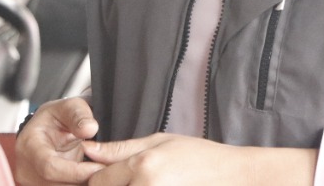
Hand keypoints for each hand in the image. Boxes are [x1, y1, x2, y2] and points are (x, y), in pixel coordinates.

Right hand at [14, 97, 103, 185]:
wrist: (48, 131)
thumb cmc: (57, 118)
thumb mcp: (69, 107)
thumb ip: (80, 115)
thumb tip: (90, 128)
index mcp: (29, 146)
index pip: (50, 167)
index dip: (76, 171)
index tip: (99, 166)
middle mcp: (27, 169)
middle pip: (59, 183)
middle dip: (85, 177)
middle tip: (105, 166)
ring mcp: (34, 182)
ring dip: (84, 181)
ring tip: (99, 167)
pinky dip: (81, 183)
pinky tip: (90, 172)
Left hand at [83, 134, 315, 185]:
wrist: (234, 178)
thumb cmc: (200, 157)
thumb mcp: (160, 142)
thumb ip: (121, 149)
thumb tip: (88, 149)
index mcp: (142, 166)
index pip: (97, 181)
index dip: (96, 179)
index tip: (106, 176)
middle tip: (134, 178)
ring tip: (146, 181)